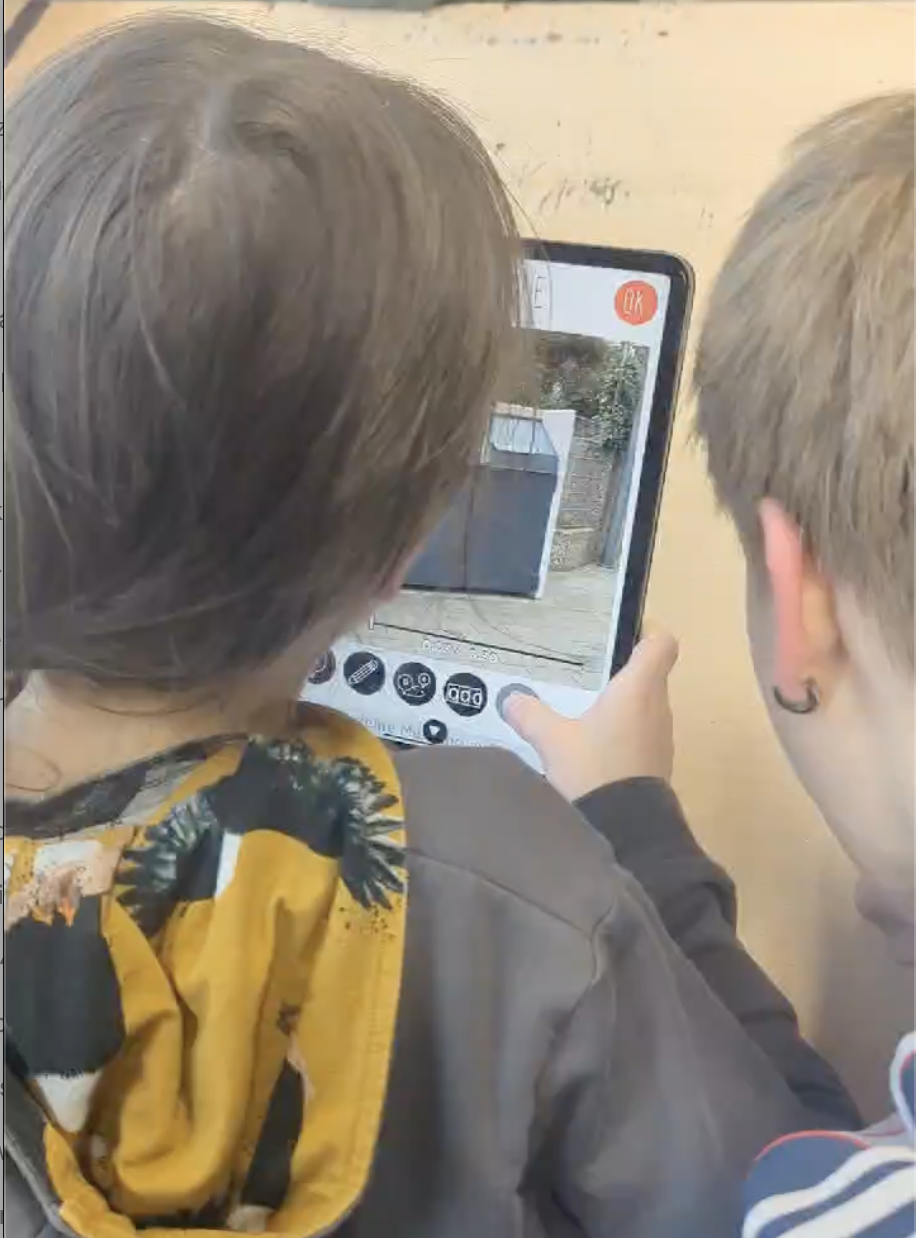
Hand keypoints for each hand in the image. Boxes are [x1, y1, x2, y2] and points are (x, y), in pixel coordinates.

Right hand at [504, 631, 678, 801]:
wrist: (625, 832)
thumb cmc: (594, 771)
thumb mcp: (552, 741)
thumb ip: (531, 715)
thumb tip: (512, 699)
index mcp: (638, 688)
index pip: (661, 643)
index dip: (647, 632)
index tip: (622, 633)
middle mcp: (657, 707)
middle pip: (650, 674)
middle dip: (622, 670)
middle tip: (587, 669)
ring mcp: (661, 737)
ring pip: (645, 706)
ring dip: (621, 704)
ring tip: (584, 706)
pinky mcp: (656, 764)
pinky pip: (641, 734)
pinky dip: (622, 732)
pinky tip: (592, 744)